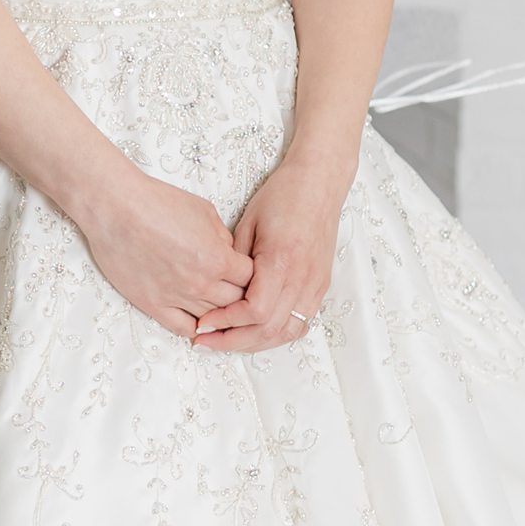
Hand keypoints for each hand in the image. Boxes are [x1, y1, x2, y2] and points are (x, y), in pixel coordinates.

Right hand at [79, 165, 253, 341]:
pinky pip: (182, 328)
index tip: (245, 271)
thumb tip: (229, 254)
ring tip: (220, 307)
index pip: (251, 278)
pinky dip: (195, 328)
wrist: (115, 208)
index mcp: (217, 258)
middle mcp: (201, 283)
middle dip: (241, 295)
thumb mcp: (204, 211)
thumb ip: (223, 237)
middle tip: (236, 289)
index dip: (253, 274)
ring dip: (219, 313)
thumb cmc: (157, 202)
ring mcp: (176, 297)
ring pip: (212, 318)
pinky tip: (198, 322)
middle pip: (236, 302)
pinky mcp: (153, 305)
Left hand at [193, 153, 344, 350]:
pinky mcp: (320, 286)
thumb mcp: (248, 223)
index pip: (254, 311)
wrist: (320, 183)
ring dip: (255, 343)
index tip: (204, 323)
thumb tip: (216, 291)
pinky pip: (300, 323)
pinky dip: (276, 334)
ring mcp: (315, 285)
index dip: (226, 322)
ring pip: (286, 332)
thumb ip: (234, 262)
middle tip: (208, 340)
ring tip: (228, 341)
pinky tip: (255, 332)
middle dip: (234, 340)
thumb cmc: (283, 195)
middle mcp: (302, 278)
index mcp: (281, 260)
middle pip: (269, 329)